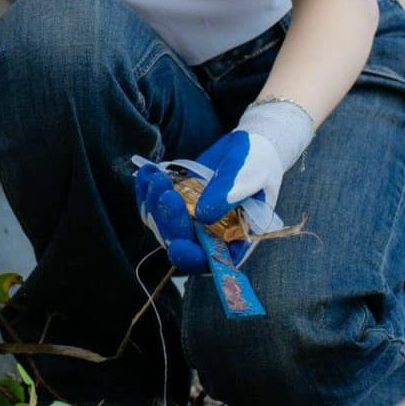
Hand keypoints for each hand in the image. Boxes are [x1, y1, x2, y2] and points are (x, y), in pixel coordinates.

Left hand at [133, 99, 313, 273]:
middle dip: (168, 221)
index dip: (192, 258)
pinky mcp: (179, 203)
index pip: (210, 259)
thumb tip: (202, 216)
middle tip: (165, 191)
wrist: (248, 146)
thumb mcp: (248, 175)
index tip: (177, 244)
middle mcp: (211, 234)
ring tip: (156, 177)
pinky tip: (147, 172)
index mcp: (236, 237)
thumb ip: (228, 195)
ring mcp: (192, 219)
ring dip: (154, 203)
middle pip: (180, 242)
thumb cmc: (257, 163)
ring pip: (163, 224)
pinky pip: (156, 205)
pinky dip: (147, 191)